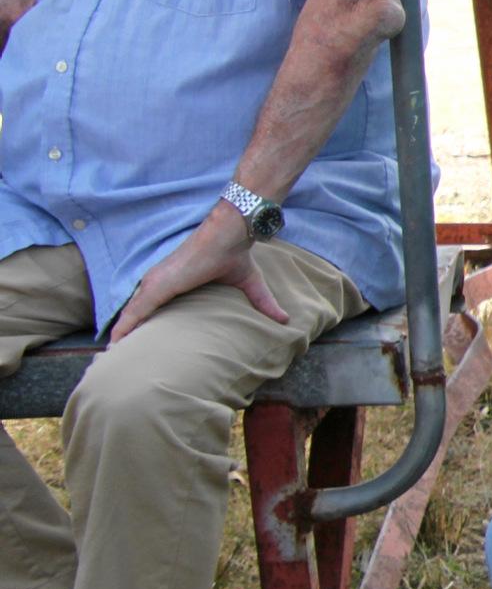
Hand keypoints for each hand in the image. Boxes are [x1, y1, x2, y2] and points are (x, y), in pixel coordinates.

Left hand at [109, 203, 288, 342]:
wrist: (229, 233)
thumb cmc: (233, 252)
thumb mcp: (247, 284)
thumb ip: (261, 302)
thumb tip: (284, 319)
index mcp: (173, 282)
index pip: (151, 306)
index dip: (142, 324)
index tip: (136, 343)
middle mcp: (158, 282)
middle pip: (135, 313)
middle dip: (125, 333)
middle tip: (116, 356)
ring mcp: (155, 283)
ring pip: (130, 315)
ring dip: (120, 334)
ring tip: (109, 355)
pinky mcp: (157, 286)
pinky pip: (135, 312)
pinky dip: (123, 327)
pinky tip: (114, 343)